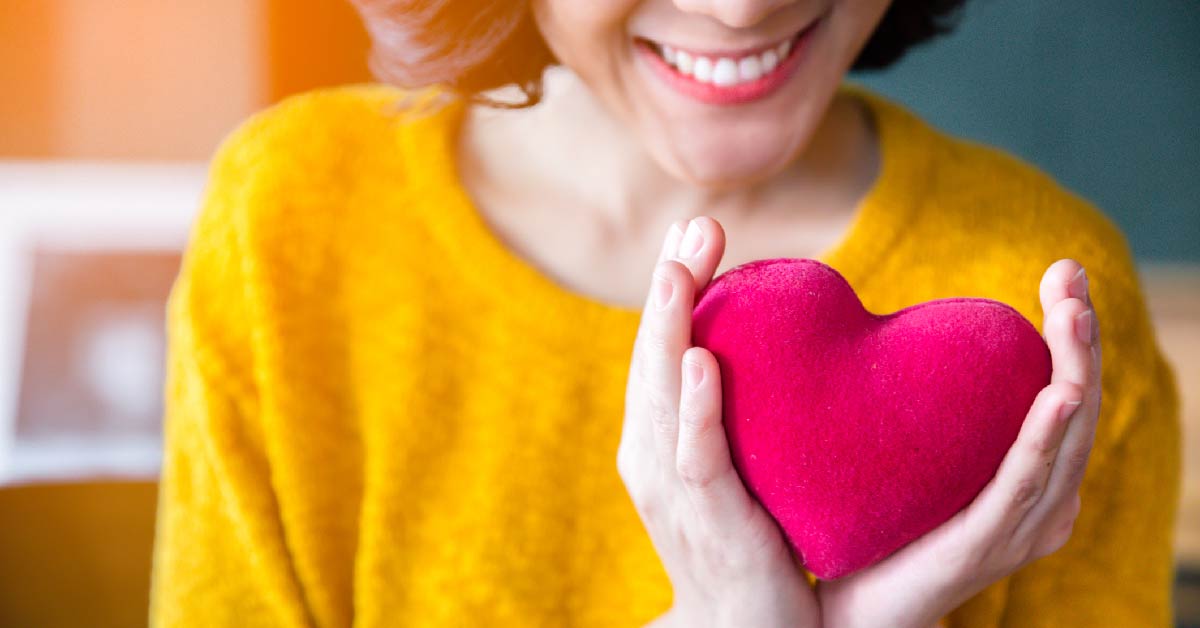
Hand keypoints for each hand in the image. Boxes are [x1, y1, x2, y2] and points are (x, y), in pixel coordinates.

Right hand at [618, 216, 819, 627]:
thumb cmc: (746, 540)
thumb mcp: (738, 460)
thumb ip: (742, 406)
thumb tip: (779, 344)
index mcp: (657, 434)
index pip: (661, 347)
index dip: (674, 288)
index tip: (695, 230)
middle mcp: (651, 451)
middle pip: (654, 355)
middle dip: (672, 288)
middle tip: (696, 225)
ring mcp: (670, 484)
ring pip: (661, 394)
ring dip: (670, 327)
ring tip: (681, 269)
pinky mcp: (703, 515)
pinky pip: (695, 454)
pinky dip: (695, 406)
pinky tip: (702, 361)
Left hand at [815, 259, 1102, 627]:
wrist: (845, 611)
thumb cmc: (875, 532)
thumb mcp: (909, 458)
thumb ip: (916, 406)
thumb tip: (879, 332)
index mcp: (1025, 479)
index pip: (1061, 394)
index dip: (1069, 335)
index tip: (1062, 274)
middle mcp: (1038, 504)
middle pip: (1076, 407)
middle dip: (1079, 337)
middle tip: (1071, 276)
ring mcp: (1018, 528)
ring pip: (1063, 441)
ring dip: (1072, 372)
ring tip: (1073, 314)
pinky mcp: (985, 545)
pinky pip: (1021, 486)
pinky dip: (1043, 439)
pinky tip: (1056, 396)